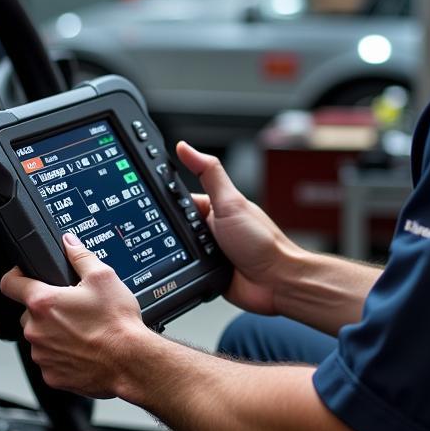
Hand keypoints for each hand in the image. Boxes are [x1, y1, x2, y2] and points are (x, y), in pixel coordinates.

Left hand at [0, 233, 149, 397]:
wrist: (130, 360)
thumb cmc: (116, 323)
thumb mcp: (103, 277)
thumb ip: (80, 256)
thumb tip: (69, 243)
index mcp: (43, 303)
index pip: (10, 284)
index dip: (15, 275)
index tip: (23, 276)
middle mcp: (36, 330)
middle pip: (29, 312)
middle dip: (46, 308)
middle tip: (72, 307)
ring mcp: (42, 355)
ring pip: (40, 337)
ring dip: (54, 332)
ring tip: (82, 329)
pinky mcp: (51, 375)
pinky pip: (50, 359)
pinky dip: (62, 354)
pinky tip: (83, 348)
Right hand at [176, 140, 298, 315]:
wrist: (276, 283)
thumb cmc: (262, 242)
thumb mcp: (230, 202)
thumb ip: (208, 173)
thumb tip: (185, 147)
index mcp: (215, 207)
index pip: (180, 198)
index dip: (167, 199)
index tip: (153, 200)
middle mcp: (211, 228)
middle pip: (175, 225)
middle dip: (172, 232)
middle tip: (185, 236)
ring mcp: (208, 252)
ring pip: (176, 250)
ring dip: (176, 253)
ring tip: (191, 255)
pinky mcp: (206, 274)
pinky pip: (183, 270)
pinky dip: (181, 271)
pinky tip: (185, 271)